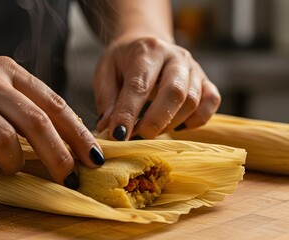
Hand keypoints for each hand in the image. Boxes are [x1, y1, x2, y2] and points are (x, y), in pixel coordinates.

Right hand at [0, 47, 103, 187]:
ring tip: (9, 169)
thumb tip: (58, 136)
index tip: (93, 156)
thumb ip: (21, 101)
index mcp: (8, 72)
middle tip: (69, 176)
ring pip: (4, 139)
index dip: (78, 133)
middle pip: (36, 122)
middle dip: (59, 155)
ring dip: (14, 163)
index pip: (54, 103)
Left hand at [94, 37, 220, 139]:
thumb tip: (107, 128)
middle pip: (175, 92)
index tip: (118, 135)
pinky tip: (175, 125)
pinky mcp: (206, 81)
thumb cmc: (123, 61)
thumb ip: (106, 100)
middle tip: (137, 137)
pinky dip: (195, 120)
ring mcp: (194, 68)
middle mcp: (175, 56)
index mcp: (147, 51)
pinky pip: (211, 103)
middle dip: (155, 121)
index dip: (128, 113)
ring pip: (193, 101)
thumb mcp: (105, 73)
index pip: (139, 85)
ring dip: (170, 124)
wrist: (146, 43)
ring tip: (148, 131)